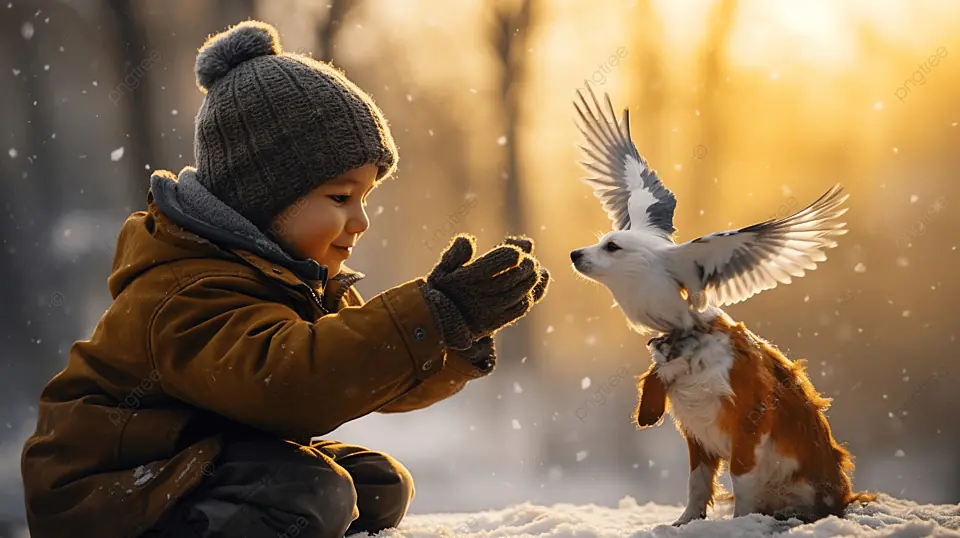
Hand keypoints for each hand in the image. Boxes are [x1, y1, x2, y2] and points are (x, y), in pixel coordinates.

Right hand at [421, 234, 546, 349]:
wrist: (438, 327)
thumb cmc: (442, 293)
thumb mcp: (442, 270)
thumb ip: (456, 253)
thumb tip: (471, 240)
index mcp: (467, 278)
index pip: (501, 261)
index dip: (513, 253)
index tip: (516, 252)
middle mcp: (479, 295)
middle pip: (515, 275)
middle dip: (527, 265)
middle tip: (530, 261)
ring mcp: (490, 311)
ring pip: (521, 292)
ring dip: (532, 280)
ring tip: (534, 271)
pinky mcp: (497, 323)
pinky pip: (520, 308)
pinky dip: (531, 296)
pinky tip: (531, 287)